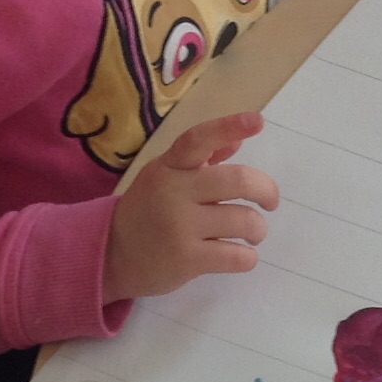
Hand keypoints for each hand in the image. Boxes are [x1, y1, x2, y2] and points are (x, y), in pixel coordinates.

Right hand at [103, 111, 278, 302]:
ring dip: (258, 229)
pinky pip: (236, 256)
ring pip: (243, 221)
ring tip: (253, 234)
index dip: (228, 127)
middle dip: (266, 191)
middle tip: (270, 202)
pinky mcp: (186, 259)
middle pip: (238, 181)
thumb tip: (237, 139)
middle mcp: (174, 192)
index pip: (198, 140)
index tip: (258, 121)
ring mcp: (180, 226)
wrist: (110, 255)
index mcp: (169, 167)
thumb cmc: (147, 211)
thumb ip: (201, 159)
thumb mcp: (165, 177)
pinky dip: (248, 257)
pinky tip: (241, 255)